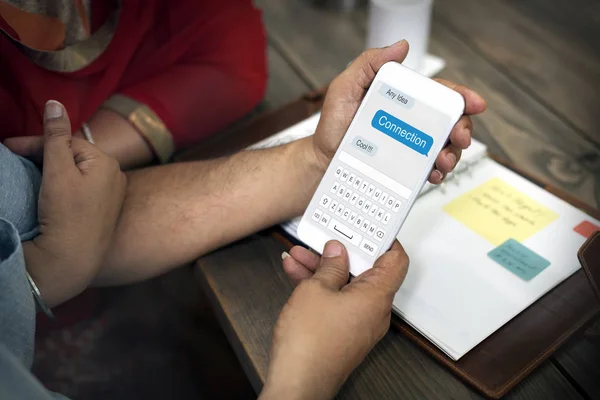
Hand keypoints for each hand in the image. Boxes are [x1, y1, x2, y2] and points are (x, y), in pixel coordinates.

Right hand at [22, 100, 126, 306]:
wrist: (74, 261)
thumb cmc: (67, 214)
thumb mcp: (58, 171)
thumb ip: (55, 136)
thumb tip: (54, 102)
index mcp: (106, 161)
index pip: (66, 142)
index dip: (35, 143)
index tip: (8, 148)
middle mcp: (115, 176)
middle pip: (71, 157)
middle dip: (42, 156)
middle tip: (14, 159)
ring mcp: (111, 195)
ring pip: (75, 174)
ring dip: (51, 171)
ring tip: (27, 175)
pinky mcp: (103, 212)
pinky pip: (80, 191)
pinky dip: (62, 187)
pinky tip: (47, 194)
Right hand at [260, 240, 408, 399]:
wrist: (297, 383)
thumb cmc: (310, 343)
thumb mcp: (316, 290)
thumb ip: (330, 266)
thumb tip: (337, 252)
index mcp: (376, 297)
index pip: (396, 261)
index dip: (386, 241)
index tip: (371, 227)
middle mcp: (373, 311)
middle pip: (365, 271)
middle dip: (341, 252)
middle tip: (326, 236)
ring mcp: (358, 323)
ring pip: (345, 285)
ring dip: (323, 268)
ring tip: (299, 254)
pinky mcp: (342, 332)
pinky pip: (336, 301)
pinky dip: (319, 287)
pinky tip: (296, 273)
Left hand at [312, 40, 486, 183]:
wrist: (323, 159)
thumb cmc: (333, 124)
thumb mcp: (346, 87)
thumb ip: (369, 64)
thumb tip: (400, 47)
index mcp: (403, 99)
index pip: (439, 94)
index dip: (462, 97)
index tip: (474, 104)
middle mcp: (411, 121)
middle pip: (450, 122)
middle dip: (463, 129)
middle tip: (459, 138)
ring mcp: (411, 145)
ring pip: (445, 147)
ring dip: (452, 154)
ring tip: (443, 160)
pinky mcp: (406, 167)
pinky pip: (430, 169)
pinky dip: (437, 172)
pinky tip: (433, 174)